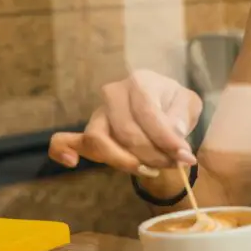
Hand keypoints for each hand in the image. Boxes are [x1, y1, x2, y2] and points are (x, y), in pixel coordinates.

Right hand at [49, 70, 201, 174]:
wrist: (163, 104)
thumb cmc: (174, 104)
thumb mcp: (188, 104)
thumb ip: (182, 116)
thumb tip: (173, 132)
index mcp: (139, 81)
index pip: (148, 114)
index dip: (166, 139)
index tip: (185, 157)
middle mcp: (113, 93)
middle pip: (125, 132)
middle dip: (152, 155)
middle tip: (174, 165)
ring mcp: (98, 113)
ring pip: (99, 141)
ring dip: (125, 161)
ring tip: (150, 169)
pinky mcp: (88, 131)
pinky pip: (65, 140)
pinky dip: (62, 150)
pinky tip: (71, 162)